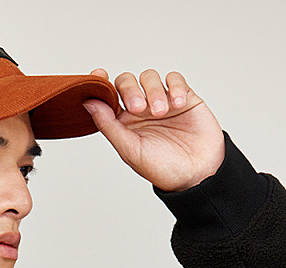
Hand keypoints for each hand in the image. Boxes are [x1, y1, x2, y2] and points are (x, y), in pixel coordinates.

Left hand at [82, 68, 224, 191]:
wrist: (197, 174)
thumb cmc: (162, 167)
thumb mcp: (130, 149)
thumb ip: (108, 125)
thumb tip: (88, 102)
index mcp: (123, 122)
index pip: (108, 96)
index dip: (101, 83)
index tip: (98, 75)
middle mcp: (140, 109)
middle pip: (126, 82)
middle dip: (130, 90)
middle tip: (139, 109)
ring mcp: (161, 101)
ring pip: (149, 77)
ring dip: (153, 91)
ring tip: (161, 112)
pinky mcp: (183, 96)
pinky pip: (175, 79)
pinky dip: (174, 87)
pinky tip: (177, 104)